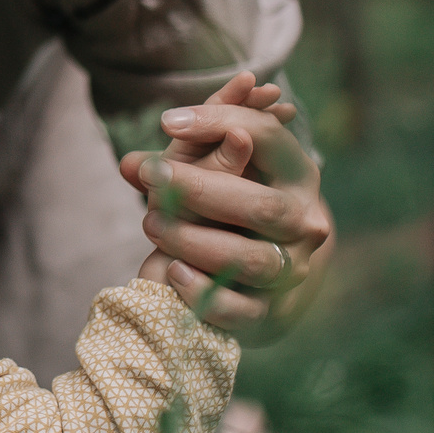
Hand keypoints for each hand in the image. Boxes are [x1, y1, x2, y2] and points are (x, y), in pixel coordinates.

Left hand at [122, 71, 331, 341]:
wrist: (254, 270)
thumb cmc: (226, 204)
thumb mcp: (211, 167)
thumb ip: (182, 151)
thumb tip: (128, 165)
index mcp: (297, 172)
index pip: (267, 136)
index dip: (218, 123)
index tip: (167, 122)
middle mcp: (304, 221)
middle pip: (262, 205)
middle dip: (201, 189)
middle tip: (152, 176)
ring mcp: (292, 268)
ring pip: (252, 260)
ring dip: (195, 242)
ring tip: (152, 224)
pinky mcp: (271, 310)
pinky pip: (241, 309)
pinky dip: (204, 293)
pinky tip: (173, 272)